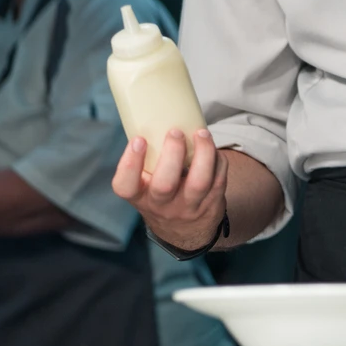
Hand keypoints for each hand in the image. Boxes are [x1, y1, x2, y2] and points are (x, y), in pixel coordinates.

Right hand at [112, 128, 227, 250]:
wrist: (184, 230)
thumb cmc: (161, 194)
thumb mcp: (146, 185)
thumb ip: (149, 159)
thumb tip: (158, 114)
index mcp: (139, 196)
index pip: (125, 186)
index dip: (130, 163)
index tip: (139, 140)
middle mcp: (161, 205)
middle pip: (165, 184)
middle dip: (172, 154)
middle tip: (175, 132)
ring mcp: (188, 207)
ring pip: (198, 182)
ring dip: (203, 153)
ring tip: (201, 133)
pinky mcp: (211, 204)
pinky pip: (219, 179)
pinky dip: (217, 159)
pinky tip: (211, 146)